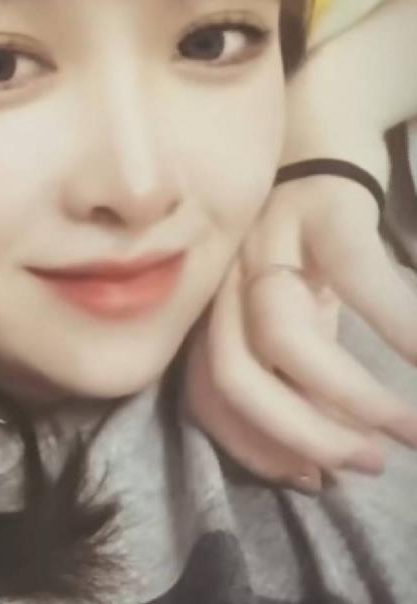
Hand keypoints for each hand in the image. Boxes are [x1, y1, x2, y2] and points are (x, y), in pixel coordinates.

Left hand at [184, 172, 416, 489]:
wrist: (321, 123)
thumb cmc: (309, 235)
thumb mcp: (296, 307)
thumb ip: (297, 371)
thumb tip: (324, 460)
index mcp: (216, 309)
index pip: (207, 396)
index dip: (256, 448)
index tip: (315, 480)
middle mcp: (226, 279)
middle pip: (234, 377)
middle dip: (301, 436)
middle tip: (369, 463)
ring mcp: (267, 241)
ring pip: (284, 339)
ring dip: (351, 399)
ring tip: (410, 427)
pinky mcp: (322, 209)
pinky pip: (358, 278)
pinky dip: (401, 327)